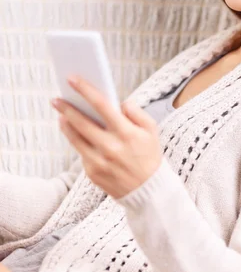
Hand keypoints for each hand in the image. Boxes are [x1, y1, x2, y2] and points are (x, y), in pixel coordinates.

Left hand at [51, 76, 162, 198]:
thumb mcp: (151, 130)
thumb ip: (136, 112)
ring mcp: (99, 161)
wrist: (148, 191)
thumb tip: (119, 103)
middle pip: (82, 122)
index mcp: (126, 133)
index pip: (102, 105)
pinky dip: (77, 140)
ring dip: (65, 124)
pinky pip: (81, 152)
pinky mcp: (92, 173)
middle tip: (56, 99)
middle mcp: (111, 147)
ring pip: (75, 138)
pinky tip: (74, 132)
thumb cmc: (149, 156)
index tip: (73, 80)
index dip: (85, 90)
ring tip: (60, 114)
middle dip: (67, 107)